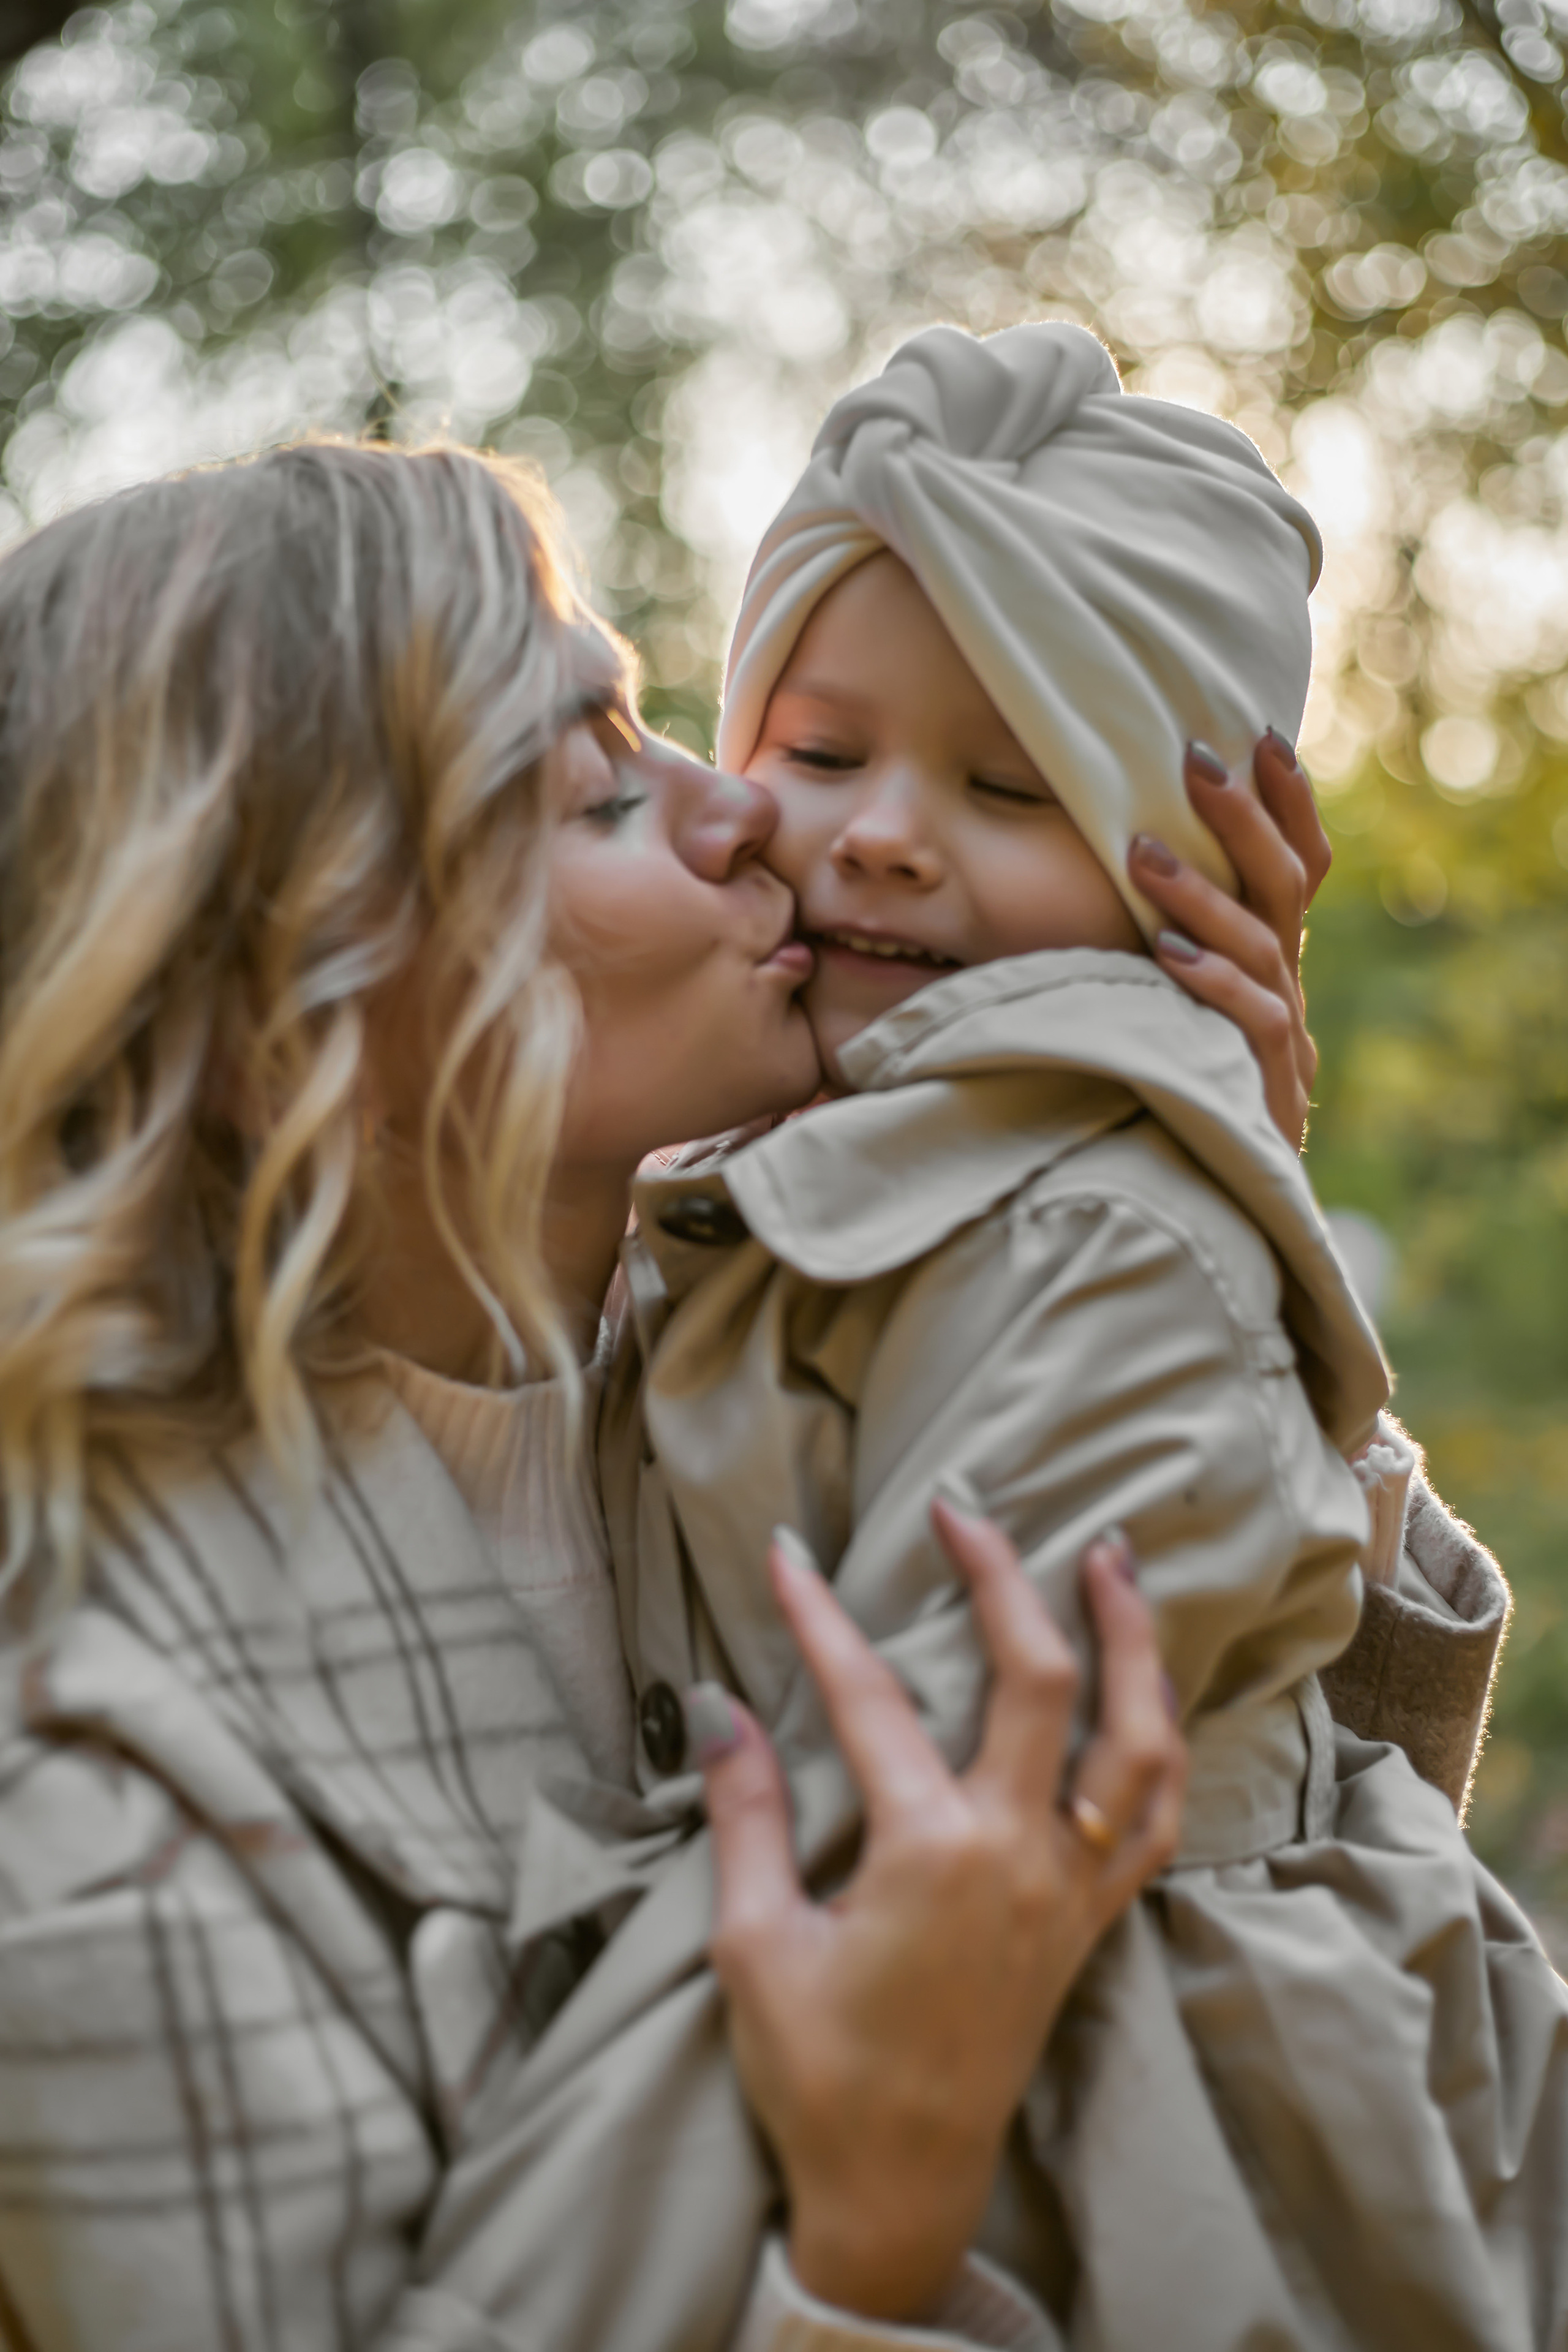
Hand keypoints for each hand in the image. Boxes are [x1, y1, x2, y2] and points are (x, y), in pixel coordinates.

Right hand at [684, 1510, 1184, 2326]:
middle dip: (1006, 1579)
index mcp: (931, 1856)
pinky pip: (1155, 1817)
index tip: (792, 1555)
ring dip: (1132, 1642)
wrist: (900, 2188)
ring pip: (1140, 1740)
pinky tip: (1149, 1696)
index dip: (823, 1618)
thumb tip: (721, 1708)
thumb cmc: (820, 2074)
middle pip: (1042, 1681)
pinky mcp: (1091, 1922)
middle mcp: (1021, 1856)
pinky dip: (1160, 1745)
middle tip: (967, 1509)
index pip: (872, 1700)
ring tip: (1115, 1560)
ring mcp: (1070, 1889)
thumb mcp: (754, 1944)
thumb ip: (747, 1816)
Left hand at [1128, 731, 1330, 1151]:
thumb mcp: (1151, 1008)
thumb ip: (1147, 949)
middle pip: (1286, 888)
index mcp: (1266, 967)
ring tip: (1143, 855)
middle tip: (1198, 762)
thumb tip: (1093, 876)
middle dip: (1246, 820)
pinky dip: (1214, 985)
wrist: (1199, 1216)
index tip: (1257, 737)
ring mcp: (1279, 1044)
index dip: (1287, 805)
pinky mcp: (1265, 1094)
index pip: (1295, 870)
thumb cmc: (1154, 1101)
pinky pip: (1253, 1024)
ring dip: (1202, 897)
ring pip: (1264, 947)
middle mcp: (1283, 994)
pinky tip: (1169, 956)